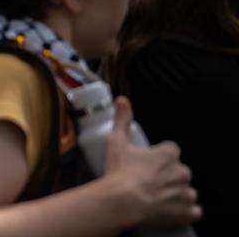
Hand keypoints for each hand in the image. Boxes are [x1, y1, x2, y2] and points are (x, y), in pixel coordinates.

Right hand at [104, 97, 199, 226]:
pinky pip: (193, 210)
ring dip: (176, 192)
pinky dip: (185, 210)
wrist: (123, 202)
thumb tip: (122, 100)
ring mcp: (185, 192)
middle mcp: (182, 172)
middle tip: (149, 181)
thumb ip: (122, 120)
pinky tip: (171, 209)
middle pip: (179, 170)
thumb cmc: (120, 172)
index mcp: (168, 155)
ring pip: (186, 190)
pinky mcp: (187, 211)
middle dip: (168, 175)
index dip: (160, 156)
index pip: (171, 150)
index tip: (148, 162)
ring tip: (157, 197)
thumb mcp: (117, 142)